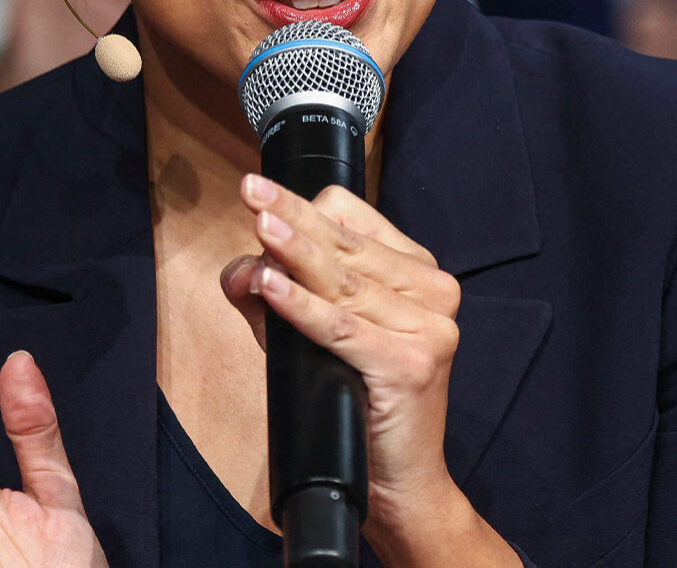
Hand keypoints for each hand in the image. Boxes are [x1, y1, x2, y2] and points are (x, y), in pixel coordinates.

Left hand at [220, 177, 514, 565]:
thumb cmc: (359, 409)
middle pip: (348, 245)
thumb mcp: (317, 341)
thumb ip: (279, 299)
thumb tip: (241, 268)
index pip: (359, 222)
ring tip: (259, 228)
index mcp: (421, 277)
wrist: (402, 485)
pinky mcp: (411, 364)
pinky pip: (342, 328)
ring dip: (295, 253)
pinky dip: (302, 306)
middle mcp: (434, 295)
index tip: (262, 198)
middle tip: (250, 191)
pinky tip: (272, 287)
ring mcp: (429, 329)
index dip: (308, 210)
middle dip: (292, 217)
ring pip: (344, 282)